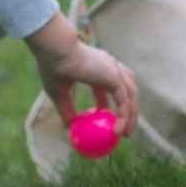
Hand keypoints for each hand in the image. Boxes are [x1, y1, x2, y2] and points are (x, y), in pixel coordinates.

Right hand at [28, 15, 138, 134]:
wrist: (55, 52)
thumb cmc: (53, 68)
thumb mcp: (58, 93)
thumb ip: (66, 109)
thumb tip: (68, 128)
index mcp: (97, 67)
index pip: (110, 87)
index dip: (111, 105)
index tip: (108, 122)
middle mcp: (109, 66)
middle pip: (127, 89)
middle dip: (128, 109)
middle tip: (124, 129)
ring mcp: (113, 70)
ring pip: (131, 95)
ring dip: (131, 115)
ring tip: (125, 134)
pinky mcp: (114, 77)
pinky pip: (124, 101)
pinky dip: (124, 117)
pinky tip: (117, 131)